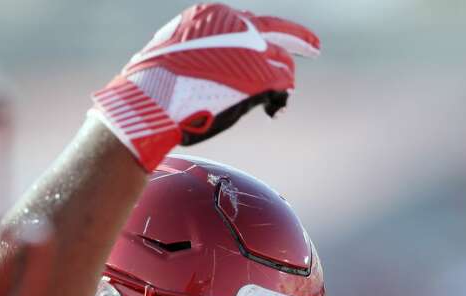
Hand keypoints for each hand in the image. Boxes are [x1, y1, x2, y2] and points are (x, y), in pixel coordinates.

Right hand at [90, 4, 318, 169]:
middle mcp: (234, 24)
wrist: (151, 100)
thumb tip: (200, 74)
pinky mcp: (260, 73)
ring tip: (276, 102)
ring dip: (282, 80)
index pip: (243, 22)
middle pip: (274, 29)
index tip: (266, 46)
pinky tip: (274, 110)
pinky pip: (283, 82)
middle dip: (298, 38)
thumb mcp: (171, 58)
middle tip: (315, 47)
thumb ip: (194, 57)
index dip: (257, 38)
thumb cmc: (151, 89)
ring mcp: (250, 47)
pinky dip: (281, 97)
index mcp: (209, 15)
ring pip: (281, 59)